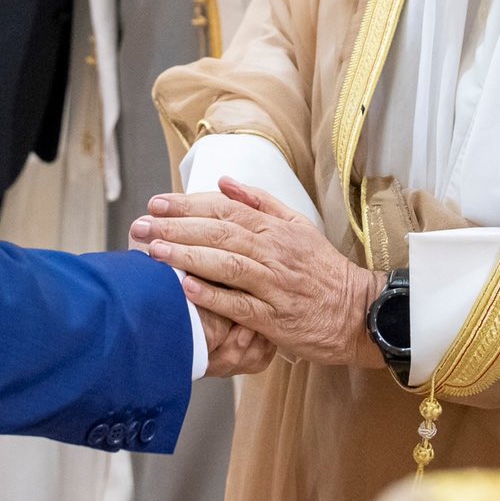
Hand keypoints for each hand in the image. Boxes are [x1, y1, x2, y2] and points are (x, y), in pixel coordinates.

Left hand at [132, 177, 383, 369]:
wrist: (358, 310)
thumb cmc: (322, 269)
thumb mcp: (297, 225)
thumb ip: (260, 202)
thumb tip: (224, 182)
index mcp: (276, 228)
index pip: (225, 210)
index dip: (189, 205)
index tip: (157, 203)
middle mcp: (273, 252)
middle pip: (220, 234)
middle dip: (176, 228)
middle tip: (142, 226)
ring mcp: (274, 285)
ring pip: (226, 265)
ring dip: (188, 257)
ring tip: (154, 252)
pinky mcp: (275, 318)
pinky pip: (240, 305)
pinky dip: (213, 295)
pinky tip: (186, 288)